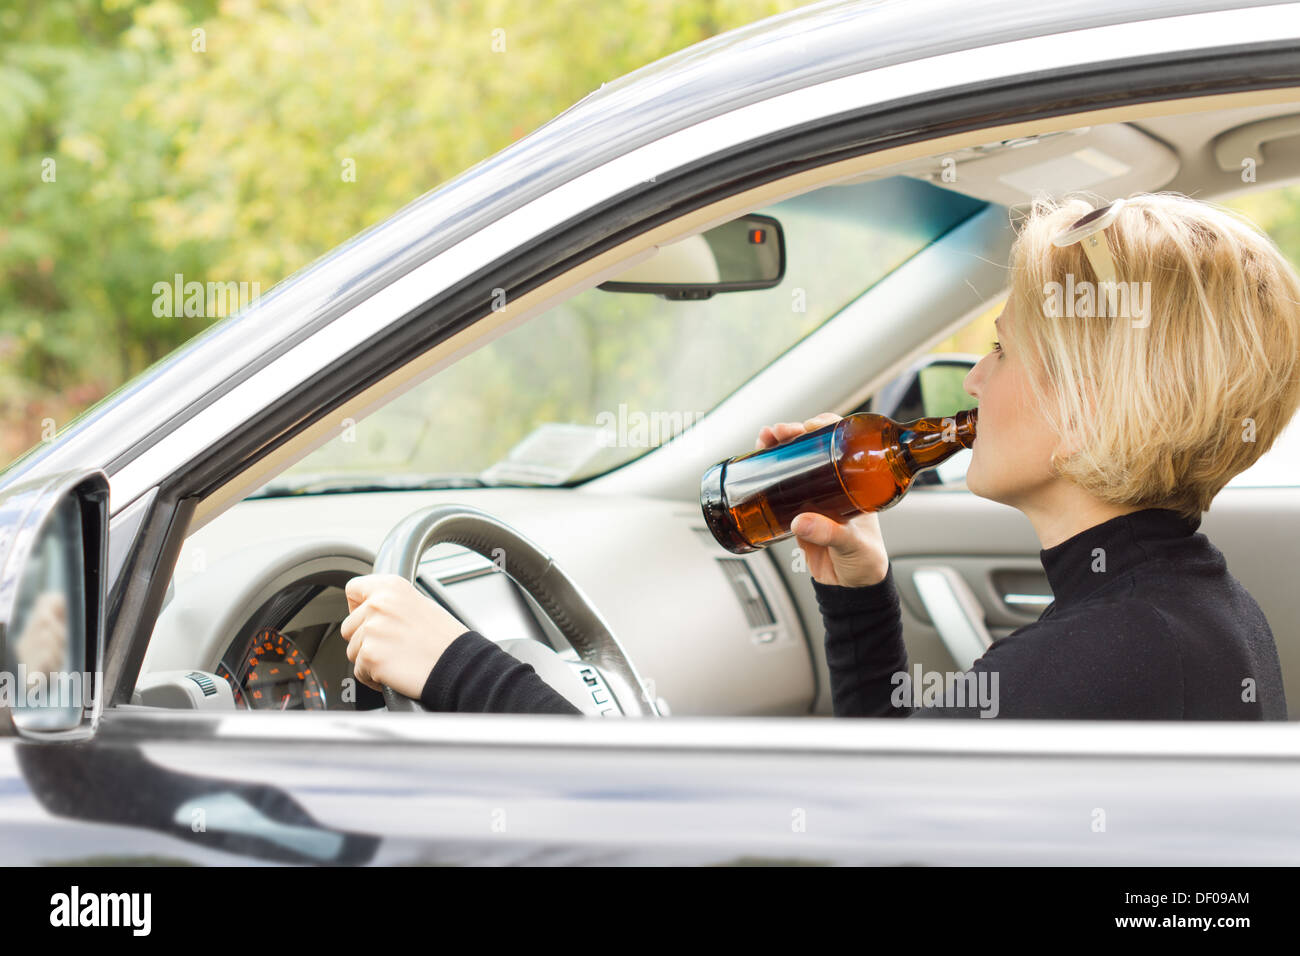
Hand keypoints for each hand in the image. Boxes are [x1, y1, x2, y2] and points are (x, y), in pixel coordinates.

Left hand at [341, 574, 470, 698]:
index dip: (359, 607)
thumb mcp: (418, 604)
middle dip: (365, 639)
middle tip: (392, 646)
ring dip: (370, 659)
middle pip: (349, 626)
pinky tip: (395, 671)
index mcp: (391, 587)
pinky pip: (359, 671)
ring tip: (396, 659)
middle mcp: (378, 604)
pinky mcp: (370, 656)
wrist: (458, 665)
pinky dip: (373, 677)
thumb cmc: (444, 639)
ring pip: (352, 651)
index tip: (370, 618)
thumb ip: (389, 604)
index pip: (353, 590)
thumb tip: (367, 611)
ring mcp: (372, 630)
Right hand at [755, 412, 889, 587]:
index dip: (826, 428)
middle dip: (794, 434)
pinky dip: (769, 471)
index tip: (809, 427)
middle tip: (779, 432)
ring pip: (796, 463)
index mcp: (858, 485)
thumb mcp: (852, 544)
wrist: (851, 589)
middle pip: (815, 447)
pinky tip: (759, 462)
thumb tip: (800, 522)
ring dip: (779, 447)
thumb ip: (828, 533)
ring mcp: (816, 497)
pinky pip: (782, 486)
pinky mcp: (799, 511)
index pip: (844, 443)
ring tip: (764, 439)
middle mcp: (837, 485)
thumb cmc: (866, 562)